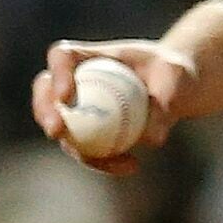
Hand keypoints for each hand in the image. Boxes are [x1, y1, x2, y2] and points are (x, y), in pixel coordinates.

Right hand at [30, 39, 192, 175]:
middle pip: (45, 91)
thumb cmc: (174, 72)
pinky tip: (132, 166)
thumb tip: (152, 139)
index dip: (57, 73)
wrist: (178, 89)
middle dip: (44, 111)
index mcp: (90, 56)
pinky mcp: (88, 133)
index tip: (66, 95)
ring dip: (76, 147)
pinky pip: (89, 150)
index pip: (62, 56)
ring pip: (63, 129)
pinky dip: (106, 161)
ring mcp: (78, 108)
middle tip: (57, 130)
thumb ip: (166, 97)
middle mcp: (76, 80)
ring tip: (110, 160)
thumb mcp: (178, 77)